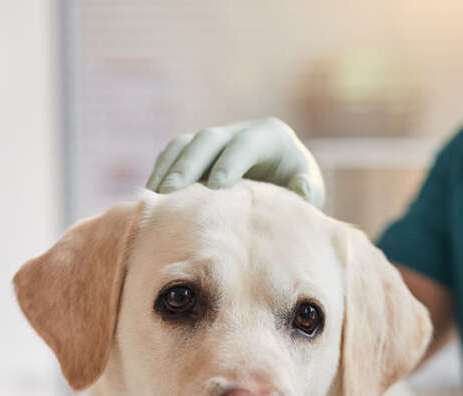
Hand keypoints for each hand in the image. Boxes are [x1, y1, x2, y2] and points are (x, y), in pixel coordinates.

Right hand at [146, 118, 325, 208]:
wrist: (284, 184)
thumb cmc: (298, 191)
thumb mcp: (311, 192)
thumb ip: (306, 191)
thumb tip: (301, 187)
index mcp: (271, 136)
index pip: (245, 144)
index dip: (229, 163)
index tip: (215, 187)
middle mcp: (240, 130)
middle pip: (208, 139)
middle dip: (189, 164)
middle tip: (172, 192)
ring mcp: (217, 138)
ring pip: (185, 143)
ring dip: (168, 168)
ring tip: (154, 197)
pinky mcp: (199, 151)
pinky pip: (174, 154)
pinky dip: (161, 171)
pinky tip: (152, 197)